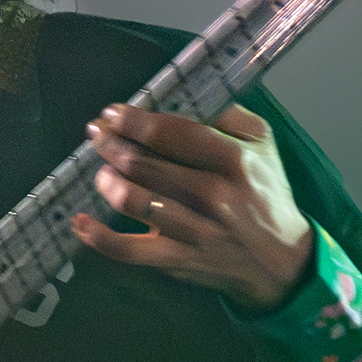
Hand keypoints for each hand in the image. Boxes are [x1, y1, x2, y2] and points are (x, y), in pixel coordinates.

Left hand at [72, 104, 313, 313]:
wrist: (281, 262)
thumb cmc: (266, 195)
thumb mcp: (263, 146)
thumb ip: (229, 116)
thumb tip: (184, 99)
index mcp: (233, 161)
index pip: (173, 133)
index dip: (134, 121)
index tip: (112, 113)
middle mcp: (214, 196)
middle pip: (146, 164)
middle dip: (112, 145)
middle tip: (96, 134)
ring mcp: (194, 232)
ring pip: (134, 203)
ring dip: (107, 182)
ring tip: (100, 171)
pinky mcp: (179, 260)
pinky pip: (129, 251)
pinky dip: (99, 238)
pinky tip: (80, 222)